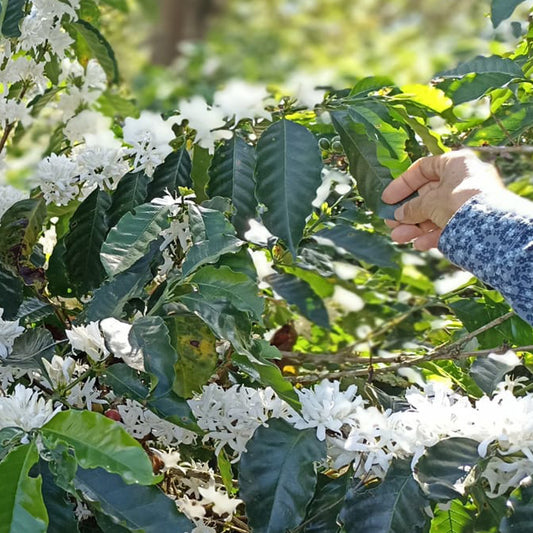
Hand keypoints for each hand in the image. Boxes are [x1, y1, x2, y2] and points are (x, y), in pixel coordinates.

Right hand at [381, 150, 503, 249]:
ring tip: (398, 237)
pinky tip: (419, 244)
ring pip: (434, 214)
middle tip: (390, 222)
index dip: (402, 184)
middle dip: (407, 212)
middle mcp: (463, 180)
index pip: (422, 169)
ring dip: (414, 226)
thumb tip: (398, 214)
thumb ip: (411, 207)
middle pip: (427, 195)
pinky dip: (431, 235)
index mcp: (455, 164)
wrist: (491, 228)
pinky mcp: (472, 222)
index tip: (386, 199)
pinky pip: (447, 227)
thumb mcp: (429, 202)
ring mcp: (468, 202)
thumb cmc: (460, 203)